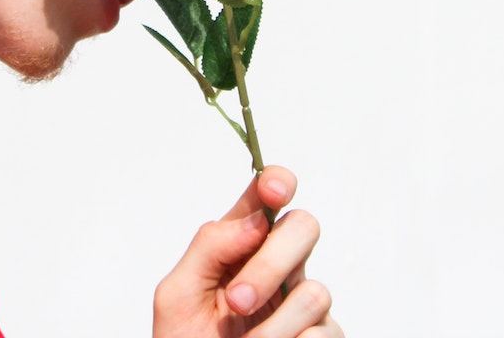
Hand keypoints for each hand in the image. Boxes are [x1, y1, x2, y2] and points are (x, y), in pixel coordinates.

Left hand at [150, 166, 339, 337]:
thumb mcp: (178, 294)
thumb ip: (209, 247)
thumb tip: (254, 221)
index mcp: (238, 246)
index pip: (266, 198)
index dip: (278, 182)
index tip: (274, 191)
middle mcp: (276, 267)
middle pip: (304, 228)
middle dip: (272, 264)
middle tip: (238, 301)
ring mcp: (302, 303)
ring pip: (315, 291)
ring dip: (273, 327)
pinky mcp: (321, 337)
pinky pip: (326, 333)